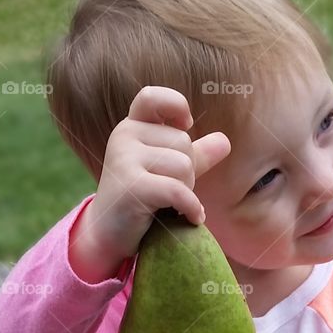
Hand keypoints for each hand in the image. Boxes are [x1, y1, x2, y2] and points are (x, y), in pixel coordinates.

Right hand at [86, 86, 231, 261]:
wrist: (108, 235)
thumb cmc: (141, 201)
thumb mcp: (168, 173)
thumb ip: (194, 156)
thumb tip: (224, 141)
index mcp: (132, 127)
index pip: (152, 97)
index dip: (175, 105)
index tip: (186, 125)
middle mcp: (124, 136)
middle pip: (183, 142)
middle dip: (188, 173)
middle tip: (170, 193)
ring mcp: (124, 159)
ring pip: (183, 166)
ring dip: (187, 191)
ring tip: (170, 205)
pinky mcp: (131, 186)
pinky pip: (177, 191)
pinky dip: (191, 208)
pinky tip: (191, 218)